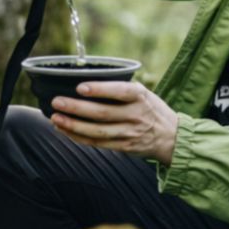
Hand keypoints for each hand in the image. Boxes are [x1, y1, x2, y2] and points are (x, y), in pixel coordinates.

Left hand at [50, 80, 178, 165]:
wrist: (172, 137)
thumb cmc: (151, 109)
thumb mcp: (144, 93)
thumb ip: (121, 88)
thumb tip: (87, 81)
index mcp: (140, 96)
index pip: (119, 91)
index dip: (99, 90)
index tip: (80, 87)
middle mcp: (135, 115)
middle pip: (102, 113)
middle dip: (77, 108)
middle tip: (57, 102)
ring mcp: (129, 133)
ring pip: (97, 131)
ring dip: (73, 125)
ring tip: (56, 118)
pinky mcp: (124, 147)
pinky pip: (98, 143)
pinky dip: (79, 137)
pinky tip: (66, 130)